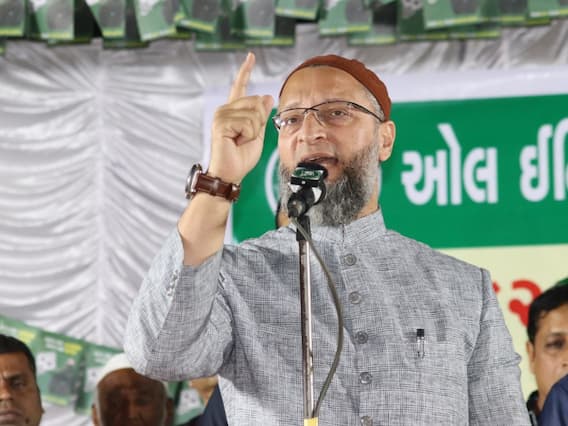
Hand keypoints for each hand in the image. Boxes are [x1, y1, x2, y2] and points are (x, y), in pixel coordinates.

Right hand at [208, 52, 273, 182]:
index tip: (251, 56)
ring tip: (240, 141)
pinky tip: (237, 142)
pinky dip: (249, 135)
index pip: (240, 86)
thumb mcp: (257, 134)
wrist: (230, 173)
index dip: (246, 71)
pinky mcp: (221, 123)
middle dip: (259, 122)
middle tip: (246, 138)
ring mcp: (221, 115)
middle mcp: (225, 109)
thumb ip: (261, 115)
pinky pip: (248, 123)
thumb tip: (267, 96)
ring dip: (253, 131)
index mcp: (233, 111)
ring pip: (254, 114)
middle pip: (256, 102)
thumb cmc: (241, 157)